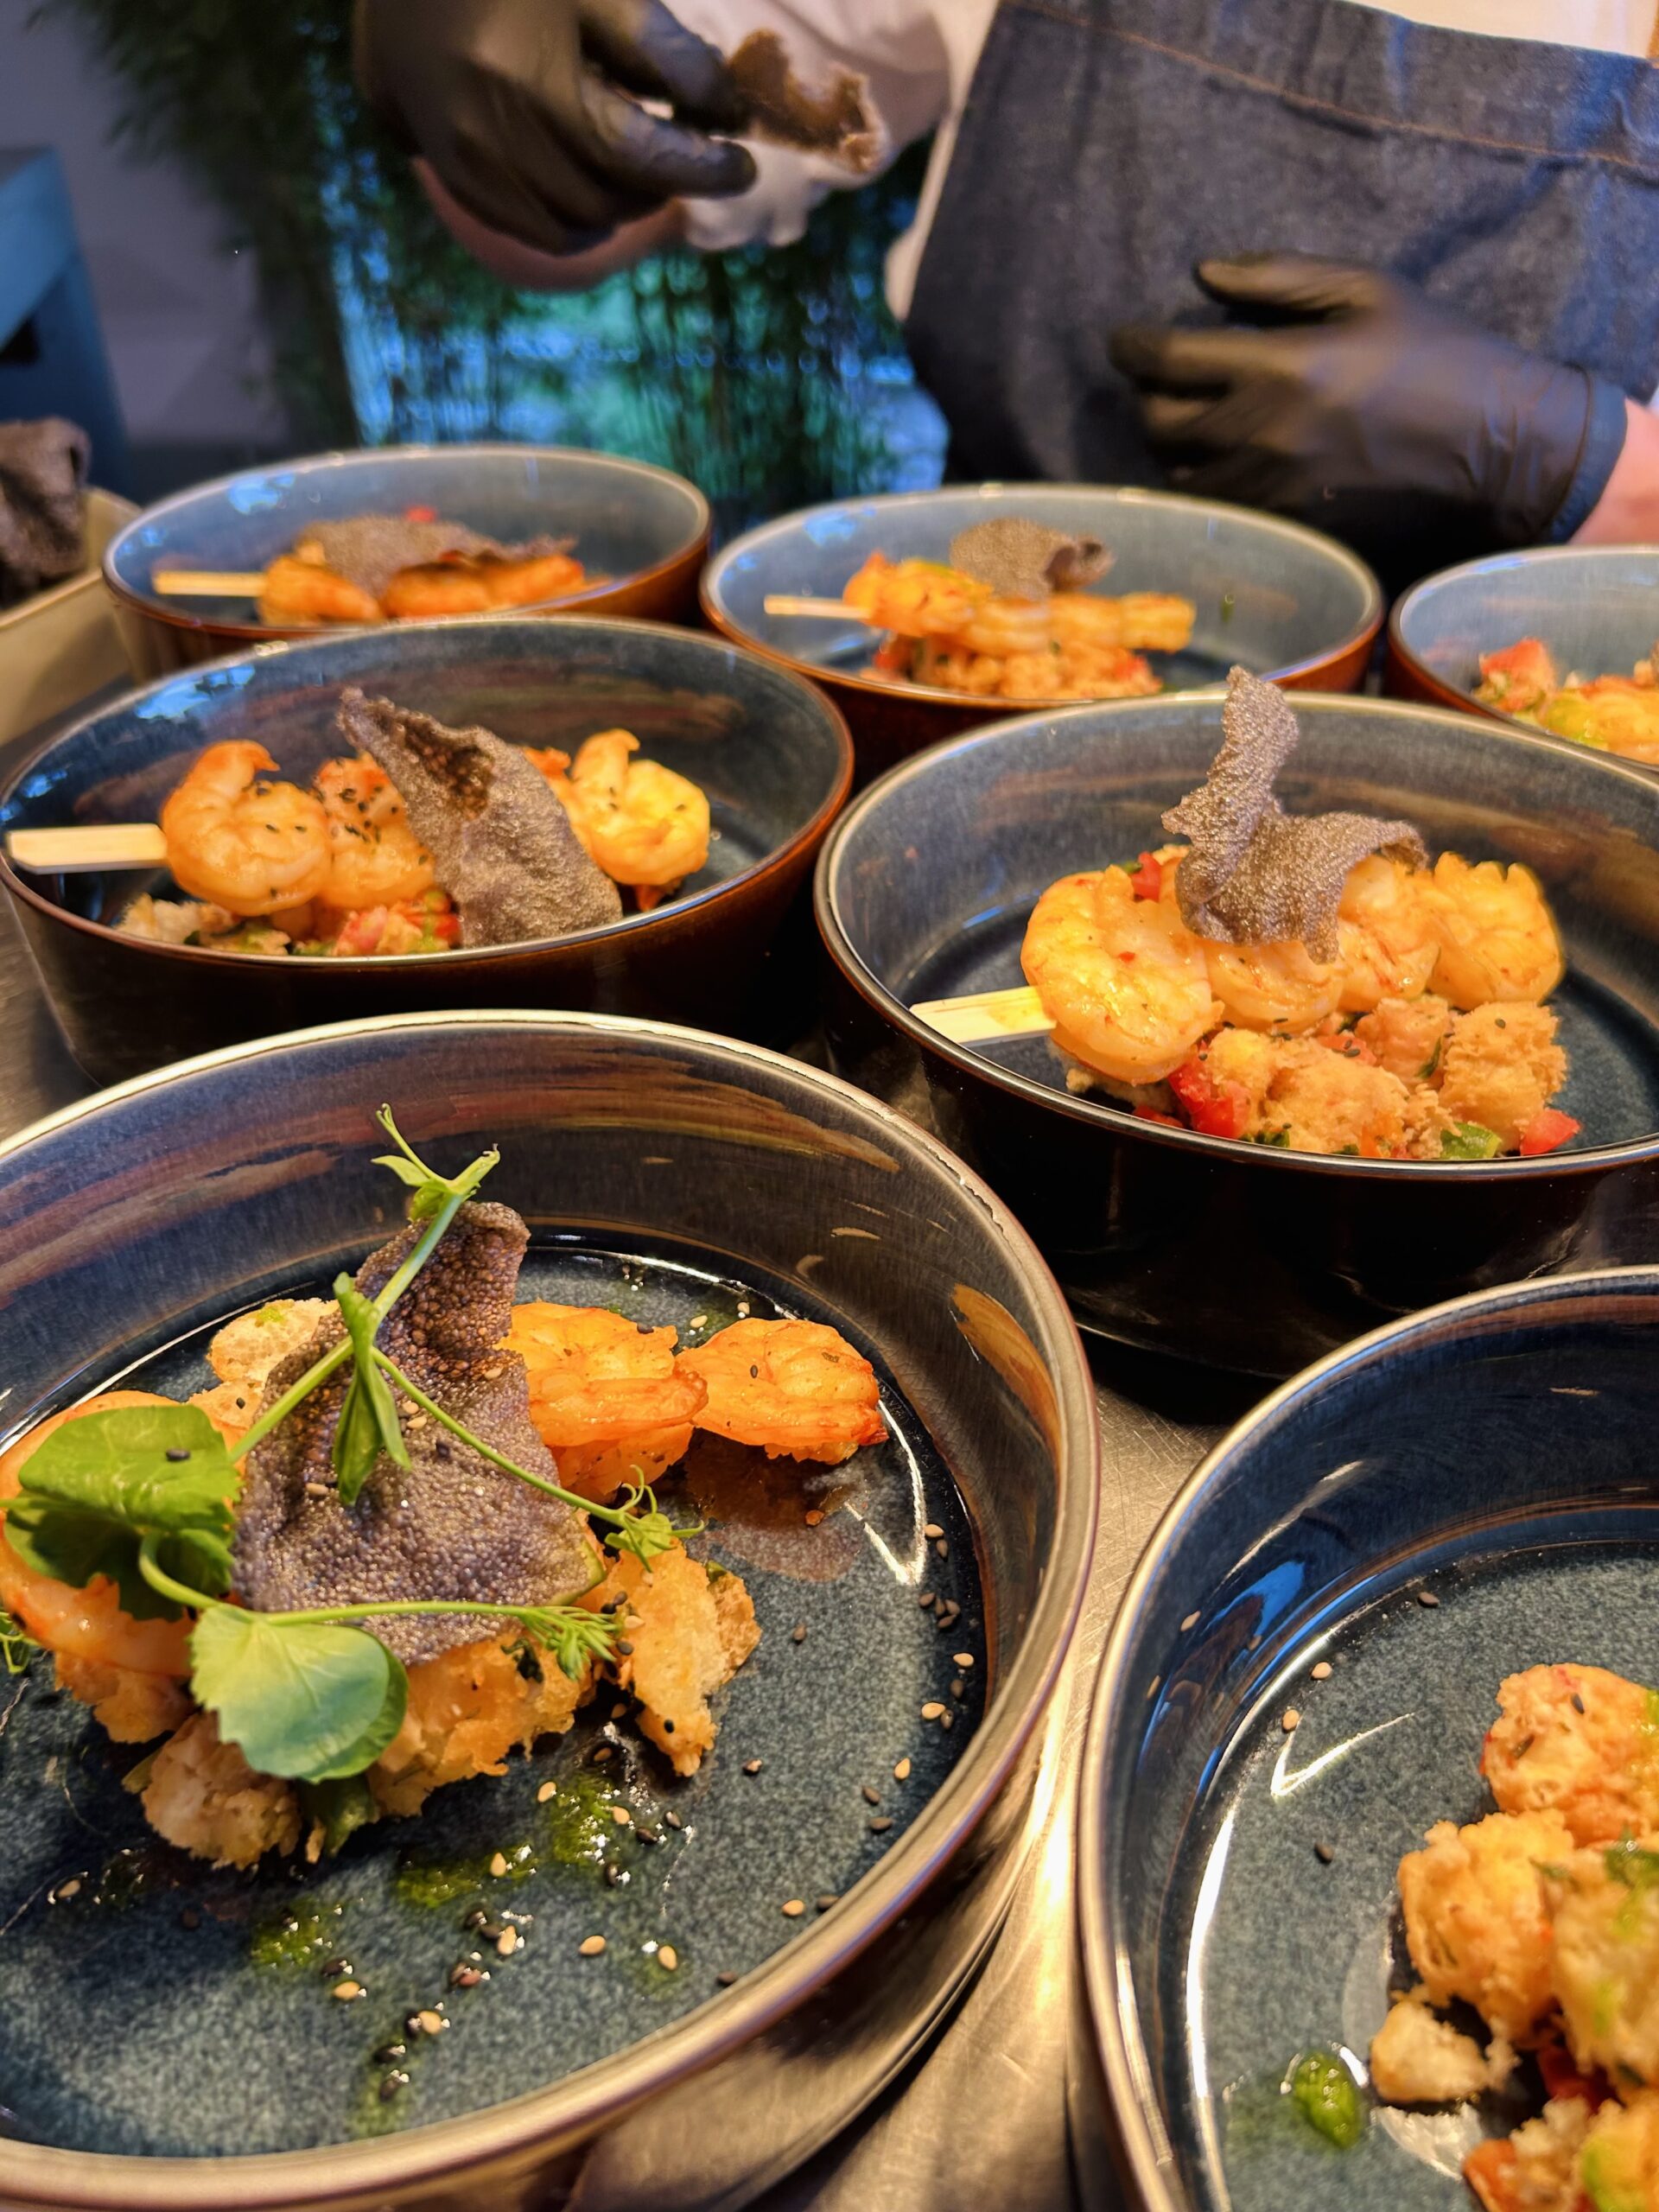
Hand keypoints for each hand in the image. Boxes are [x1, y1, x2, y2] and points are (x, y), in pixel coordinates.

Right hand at [355, 0, 754, 256]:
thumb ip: (662, 52)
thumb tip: (725, 115)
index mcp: (528, 84)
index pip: (638, 156)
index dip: (701, 169)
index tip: (744, 165)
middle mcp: (488, 138)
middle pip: (605, 198)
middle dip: (659, 184)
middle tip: (687, 155)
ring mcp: (460, 163)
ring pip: (568, 226)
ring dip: (617, 206)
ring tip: (638, 167)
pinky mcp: (446, 171)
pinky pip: (525, 226)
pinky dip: (570, 217)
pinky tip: (589, 181)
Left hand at [1110, 253, 1628, 572]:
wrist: (1482, 439)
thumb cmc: (1429, 349)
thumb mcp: (1363, 289)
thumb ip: (1277, 278)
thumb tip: (1201, 273)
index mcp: (1280, 366)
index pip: (1168, 358)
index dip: (1130, 346)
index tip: (1121, 337)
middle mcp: (1261, 432)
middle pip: (1157, 420)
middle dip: (1146, 393)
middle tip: (1160, 372)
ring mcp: (1269, 481)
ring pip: (1176, 468)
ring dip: (1167, 439)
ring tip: (1186, 410)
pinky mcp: (1283, 512)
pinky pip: (1211, 499)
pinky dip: (1197, 474)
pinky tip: (1213, 450)